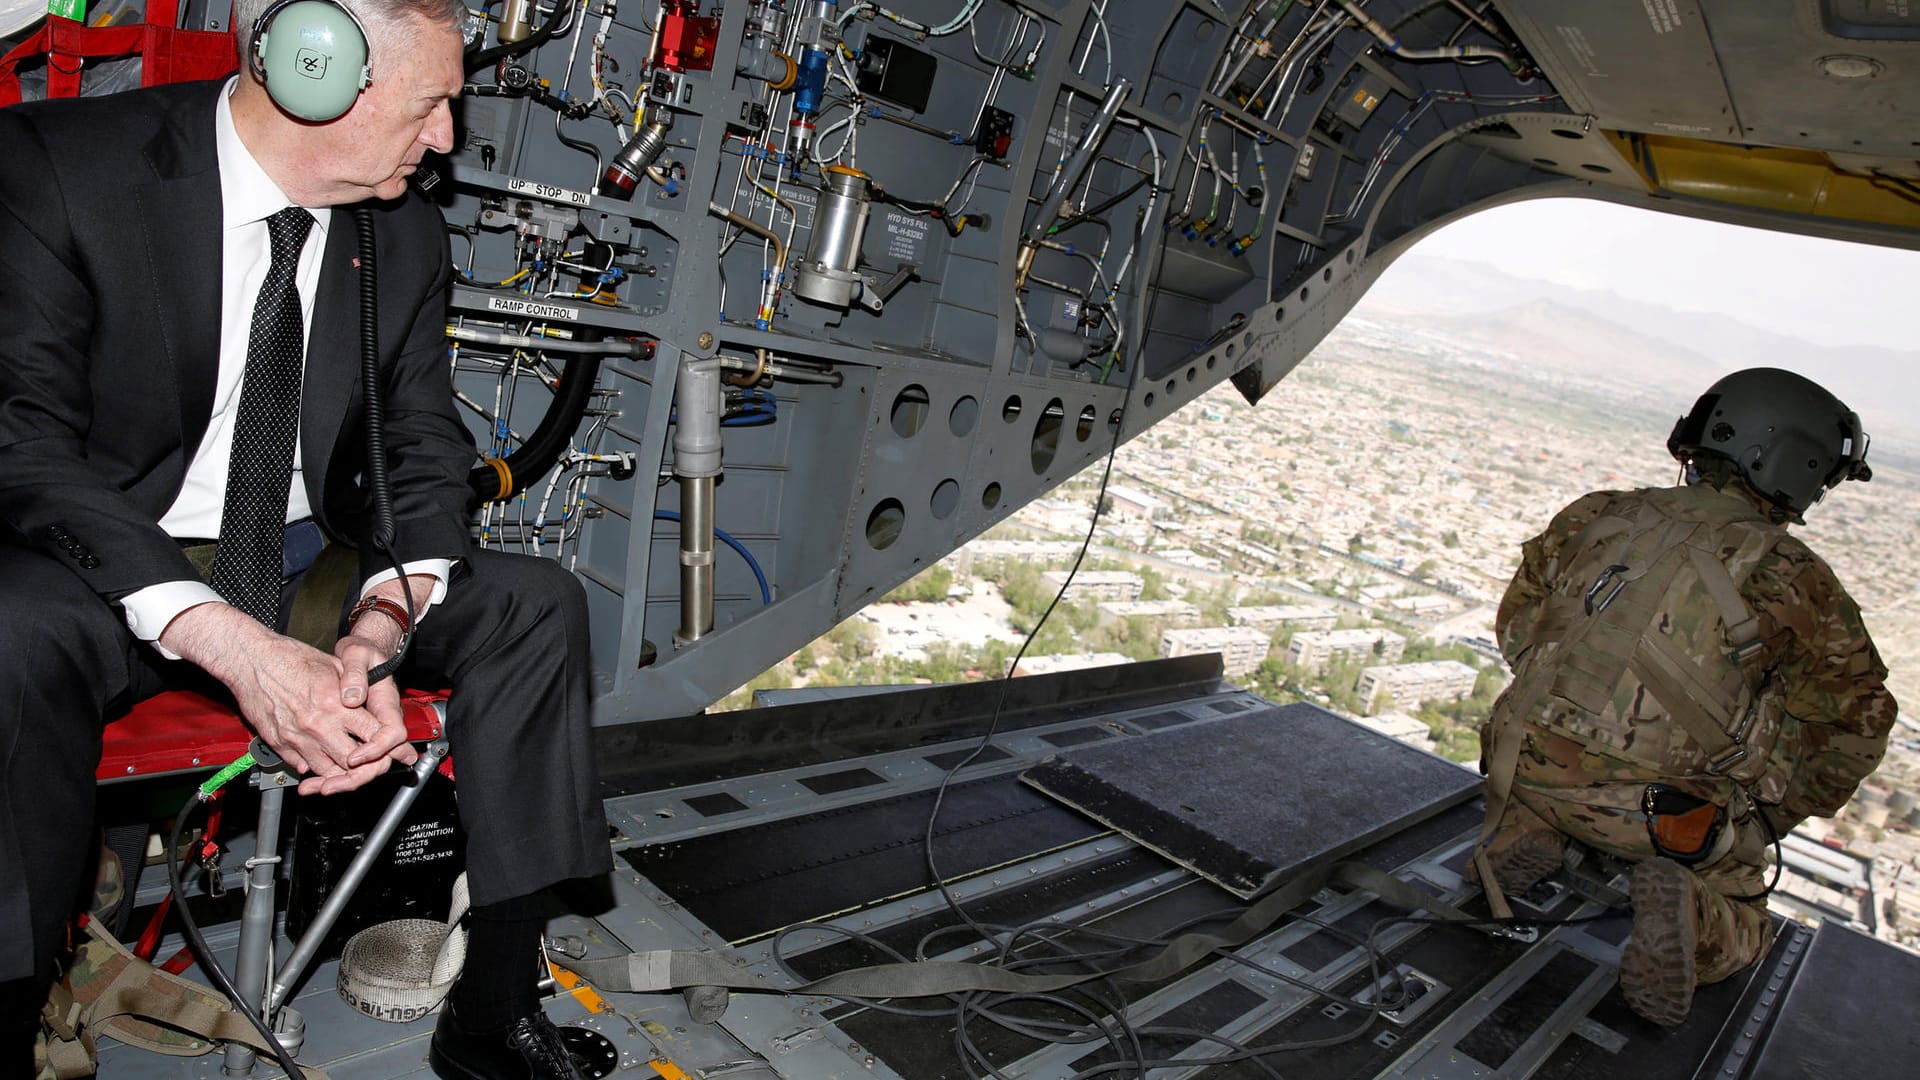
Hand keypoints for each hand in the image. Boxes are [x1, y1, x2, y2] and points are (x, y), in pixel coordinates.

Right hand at [159, 603, 415, 794]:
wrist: (250, 658)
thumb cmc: (290, 657)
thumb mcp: (334, 666)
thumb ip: (356, 690)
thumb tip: (374, 710)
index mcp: (336, 704)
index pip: (374, 736)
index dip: (390, 747)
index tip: (396, 752)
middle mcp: (318, 724)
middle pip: (354, 761)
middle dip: (368, 766)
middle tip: (374, 764)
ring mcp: (297, 737)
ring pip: (329, 771)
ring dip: (343, 773)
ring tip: (351, 769)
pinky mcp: (278, 743)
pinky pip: (303, 766)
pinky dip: (316, 769)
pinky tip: (324, 765)